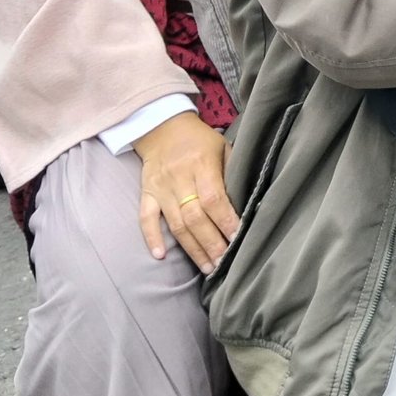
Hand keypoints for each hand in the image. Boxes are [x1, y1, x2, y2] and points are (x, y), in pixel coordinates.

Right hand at [134, 111, 238, 272]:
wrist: (162, 127)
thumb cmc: (200, 140)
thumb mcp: (223, 147)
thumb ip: (233, 172)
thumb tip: (250, 201)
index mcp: (201, 164)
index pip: (213, 198)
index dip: (225, 220)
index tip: (237, 238)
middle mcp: (179, 178)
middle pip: (194, 217)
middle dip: (211, 243)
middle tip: (225, 263)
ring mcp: (160, 188)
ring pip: (175, 223)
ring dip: (192, 248)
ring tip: (207, 268)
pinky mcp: (146, 193)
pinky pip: (145, 218)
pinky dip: (151, 238)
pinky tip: (160, 256)